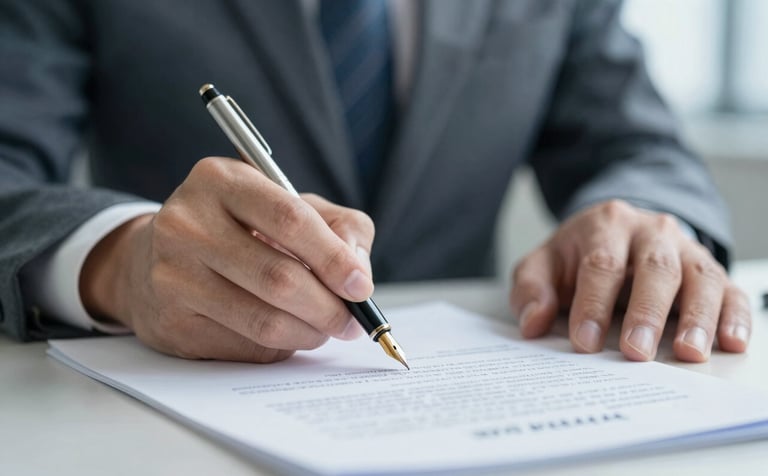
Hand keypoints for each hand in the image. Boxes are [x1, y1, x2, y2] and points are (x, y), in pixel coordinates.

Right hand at [80, 157, 374, 362]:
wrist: (154, 258)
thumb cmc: (238, 227)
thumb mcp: (287, 204)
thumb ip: (338, 226)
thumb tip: (358, 273)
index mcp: (220, 180)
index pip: (290, 220)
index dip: (334, 258)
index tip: (361, 286)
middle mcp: (187, 224)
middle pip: (279, 278)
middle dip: (329, 307)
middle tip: (352, 321)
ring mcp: (172, 276)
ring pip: (265, 321)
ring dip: (310, 333)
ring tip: (325, 328)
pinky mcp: (171, 323)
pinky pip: (246, 347)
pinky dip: (280, 346)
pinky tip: (285, 332)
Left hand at [509, 200, 750, 361]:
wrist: (615, 233)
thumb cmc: (577, 257)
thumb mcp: (544, 265)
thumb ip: (532, 288)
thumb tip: (533, 321)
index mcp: (606, 225)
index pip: (602, 265)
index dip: (593, 304)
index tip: (585, 341)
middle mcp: (652, 232)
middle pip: (655, 268)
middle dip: (647, 312)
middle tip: (636, 352)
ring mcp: (686, 250)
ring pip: (700, 277)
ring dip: (698, 316)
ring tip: (689, 352)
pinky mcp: (712, 271)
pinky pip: (731, 290)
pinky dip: (735, 315)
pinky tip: (732, 342)